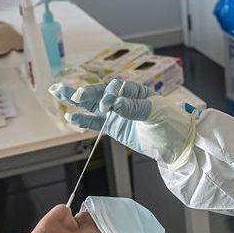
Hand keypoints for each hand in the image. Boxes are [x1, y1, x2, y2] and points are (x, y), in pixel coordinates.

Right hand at [50, 79, 200, 165]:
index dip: (110, 95)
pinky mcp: (114, 127)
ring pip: (92, 105)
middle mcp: (123, 99)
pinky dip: (83, 119)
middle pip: (100, 93)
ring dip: (75, 99)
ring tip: (56, 91)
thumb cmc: (171, 123)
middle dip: (86, 92)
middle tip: (72, 93)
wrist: (177, 144)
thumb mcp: (155, 113)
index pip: (117, 88)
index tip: (108, 106)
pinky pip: (95, 122)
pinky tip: (70, 115)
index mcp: (136, 91)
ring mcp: (117, 113)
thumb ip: (134, 108)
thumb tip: (115, 103)